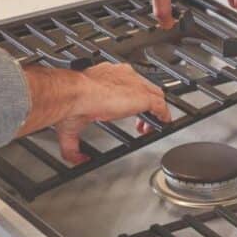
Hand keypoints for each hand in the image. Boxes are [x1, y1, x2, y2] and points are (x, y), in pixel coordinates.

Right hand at [53, 62, 169, 164]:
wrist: (77, 93)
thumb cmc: (72, 102)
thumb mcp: (72, 125)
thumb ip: (75, 145)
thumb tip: (80, 160)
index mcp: (105, 77)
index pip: (124, 84)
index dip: (128, 99)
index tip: (124, 110)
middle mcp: (122, 77)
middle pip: (142, 88)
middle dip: (144, 104)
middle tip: (141, 120)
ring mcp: (135, 86)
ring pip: (154, 95)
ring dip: (155, 110)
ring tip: (152, 124)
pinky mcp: (143, 96)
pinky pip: (161, 106)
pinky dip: (163, 115)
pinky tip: (163, 124)